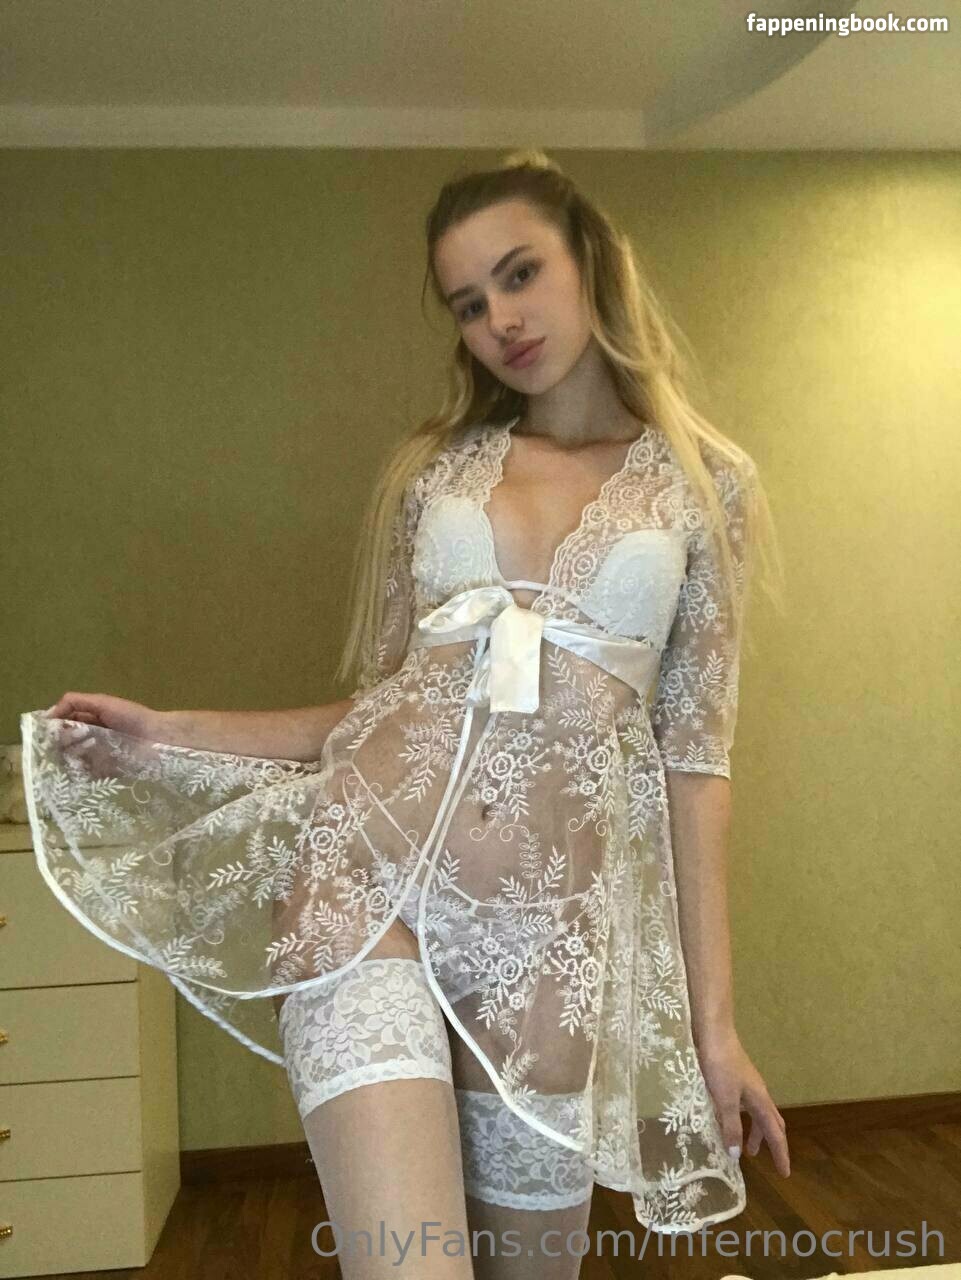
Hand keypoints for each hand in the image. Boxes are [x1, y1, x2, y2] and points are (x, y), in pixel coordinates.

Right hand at [39, 692, 166, 778]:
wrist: (158, 738)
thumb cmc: (131, 717)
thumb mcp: (102, 702)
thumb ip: (74, 702)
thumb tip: (47, 714)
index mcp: (89, 720)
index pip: (62, 725)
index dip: (54, 727)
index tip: (49, 731)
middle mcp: (90, 738)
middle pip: (64, 743)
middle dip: (62, 742)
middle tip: (71, 740)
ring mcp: (96, 756)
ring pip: (71, 759)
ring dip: (72, 755)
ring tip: (85, 750)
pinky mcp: (103, 773)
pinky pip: (85, 775)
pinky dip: (81, 772)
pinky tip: (86, 766)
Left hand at [697, 1028, 790, 1177]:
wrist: (713, 1033)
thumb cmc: (721, 1066)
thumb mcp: (725, 1100)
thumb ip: (732, 1126)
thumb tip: (737, 1155)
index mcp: (760, 1100)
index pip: (775, 1133)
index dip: (781, 1154)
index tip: (785, 1174)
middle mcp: (758, 1093)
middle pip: (771, 1122)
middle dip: (771, 1143)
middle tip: (769, 1162)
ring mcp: (747, 1084)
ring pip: (757, 1114)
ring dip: (754, 1132)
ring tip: (745, 1148)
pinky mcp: (734, 1077)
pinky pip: (744, 1105)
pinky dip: (742, 1119)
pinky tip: (728, 1120)